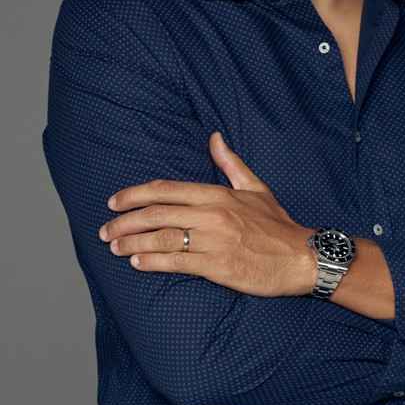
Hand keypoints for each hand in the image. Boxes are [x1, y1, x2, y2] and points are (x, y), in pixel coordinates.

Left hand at [97, 131, 316, 297]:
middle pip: (157, 213)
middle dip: (124, 220)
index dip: (136, 194)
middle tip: (104, 229)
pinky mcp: (217, 267)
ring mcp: (213, 241)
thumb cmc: (276, 223)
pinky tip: (136, 261)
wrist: (300, 257)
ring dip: (131, 241)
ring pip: (161, 238)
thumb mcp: (255, 186)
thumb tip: (214, 138)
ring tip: (113, 246)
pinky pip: (176, 262)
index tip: (114, 201)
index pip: (166, 189)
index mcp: (217, 193)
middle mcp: (212, 214)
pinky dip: (151, 261)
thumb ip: (230, 163)